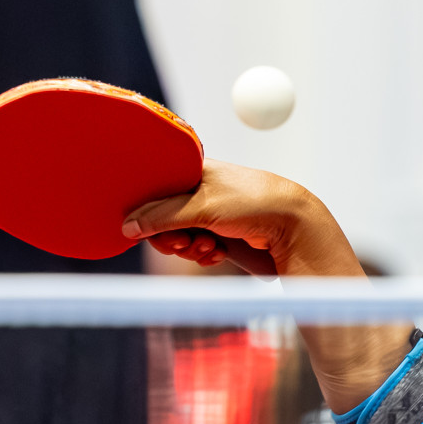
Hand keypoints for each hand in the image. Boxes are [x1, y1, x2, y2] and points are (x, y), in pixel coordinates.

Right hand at [123, 158, 362, 279]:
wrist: (295, 227)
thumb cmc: (255, 203)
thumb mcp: (203, 207)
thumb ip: (162, 216)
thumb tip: (127, 227)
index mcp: (192, 168)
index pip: (153, 188)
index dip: (147, 210)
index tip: (149, 226)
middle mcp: (198, 189)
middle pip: (160, 218)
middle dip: (169, 236)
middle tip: (184, 241)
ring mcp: (208, 213)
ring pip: (177, 237)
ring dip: (188, 248)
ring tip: (209, 247)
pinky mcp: (218, 234)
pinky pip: (195, 249)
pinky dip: (203, 255)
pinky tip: (218, 254)